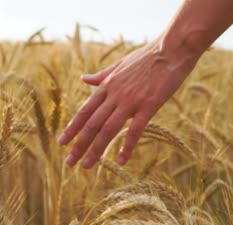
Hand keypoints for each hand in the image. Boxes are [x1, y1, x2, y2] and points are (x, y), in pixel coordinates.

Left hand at [58, 40, 198, 168]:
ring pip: (108, 130)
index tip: (61, 142)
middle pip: (92, 124)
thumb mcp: (120, 64)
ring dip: (96, 150)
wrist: (171, 50)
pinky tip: (121, 161)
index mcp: (108, 85)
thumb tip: (83, 79)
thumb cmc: (148, 57)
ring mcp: (131, 101)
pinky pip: (136, 130)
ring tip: (86, 167)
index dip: (72, 128)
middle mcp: (115, 95)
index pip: (85, 111)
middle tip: (68, 163)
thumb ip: (102, 75)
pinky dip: (127, 147)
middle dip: (79, 145)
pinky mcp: (149, 106)